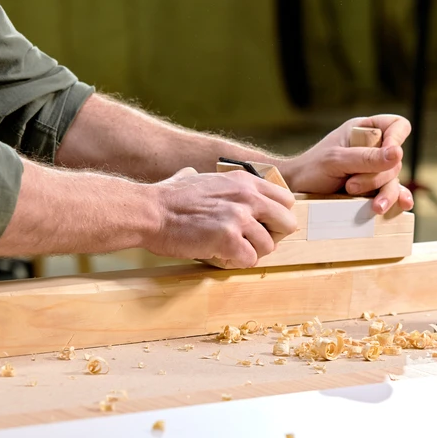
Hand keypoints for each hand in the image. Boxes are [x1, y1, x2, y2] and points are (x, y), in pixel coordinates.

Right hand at [147, 168, 296, 266]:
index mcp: (245, 181)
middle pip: (287, 223)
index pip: (286, 200)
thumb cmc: (168, 198)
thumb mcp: (199, 178)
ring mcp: (239, 218)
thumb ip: (214, 182)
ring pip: (268, 246)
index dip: (276, 217)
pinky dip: (235, 263)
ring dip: (250, 252)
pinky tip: (219, 255)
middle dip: (271, 236)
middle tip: (250, 241)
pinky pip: (250, 260)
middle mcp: (247, 196)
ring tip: (228, 249)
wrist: (148, 211)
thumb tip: (192, 174)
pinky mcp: (229, 239)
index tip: (261, 225)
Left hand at [281, 115, 413, 213]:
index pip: (396, 125)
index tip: (391, 155)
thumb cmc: (311, 169)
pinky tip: (403, 205)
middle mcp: (372, 148)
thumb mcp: (336, 160)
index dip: (398, 138)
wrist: (296, 192)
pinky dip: (397, 199)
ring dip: (385, 194)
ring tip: (373, 207)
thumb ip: (366, 157)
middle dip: (377, 176)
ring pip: (393, 180)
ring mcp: (374, 170)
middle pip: (395, 160)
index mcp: (364, 130)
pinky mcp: (373, 189)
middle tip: (351, 186)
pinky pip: (392, 192)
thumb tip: (397, 153)